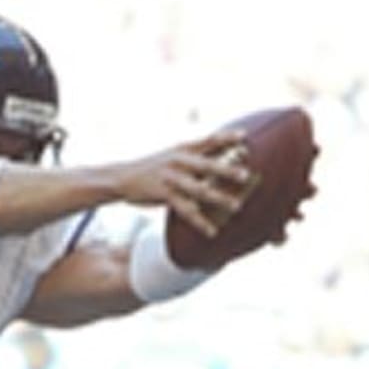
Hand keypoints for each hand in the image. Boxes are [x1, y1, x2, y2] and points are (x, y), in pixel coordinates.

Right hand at [117, 131, 255, 236]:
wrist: (122, 176)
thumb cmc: (153, 166)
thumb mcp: (173, 154)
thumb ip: (197, 155)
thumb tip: (225, 153)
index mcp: (183, 148)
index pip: (209, 140)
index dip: (227, 137)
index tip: (245, 137)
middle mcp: (178, 161)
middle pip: (206, 164)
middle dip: (226, 169)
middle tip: (246, 175)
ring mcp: (171, 178)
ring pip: (199, 189)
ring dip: (219, 198)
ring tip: (237, 206)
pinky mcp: (164, 194)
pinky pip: (186, 210)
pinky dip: (200, 222)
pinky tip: (212, 231)